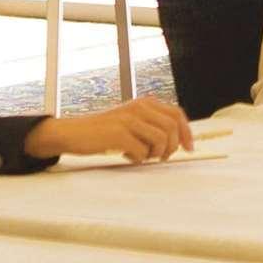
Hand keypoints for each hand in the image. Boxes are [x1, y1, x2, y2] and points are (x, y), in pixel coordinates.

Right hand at [25, 96, 194, 162]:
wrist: (73, 132)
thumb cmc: (102, 131)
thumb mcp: (129, 121)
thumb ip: (150, 125)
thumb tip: (176, 141)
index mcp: (144, 103)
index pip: (176, 114)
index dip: (186, 132)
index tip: (189, 148)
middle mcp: (138, 107)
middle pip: (172, 128)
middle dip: (171, 147)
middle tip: (160, 157)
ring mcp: (129, 119)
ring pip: (161, 140)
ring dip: (154, 154)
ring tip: (140, 156)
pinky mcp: (119, 133)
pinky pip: (142, 151)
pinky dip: (138, 159)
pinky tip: (126, 156)